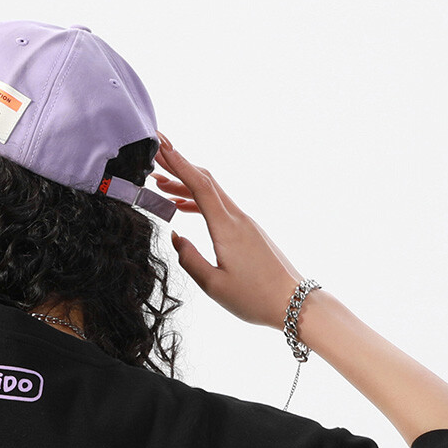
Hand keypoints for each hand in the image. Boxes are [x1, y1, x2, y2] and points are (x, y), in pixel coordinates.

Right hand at [152, 131, 304, 329]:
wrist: (292, 301)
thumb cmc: (254, 297)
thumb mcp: (214, 286)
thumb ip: (190, 260)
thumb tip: (176, 237)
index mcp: (227, 228)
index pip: (199, 186)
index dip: (179, 163)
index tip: (162, 146)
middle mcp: (237, 218)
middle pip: (206, 181)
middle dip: (180, 166)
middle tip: (155, 157)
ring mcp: (245, 223)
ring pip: (213, 193)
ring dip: (187, 185)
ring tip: (161, 185)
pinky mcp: (248, 231)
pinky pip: (220, 207)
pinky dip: (199, 201)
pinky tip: (184, 207)